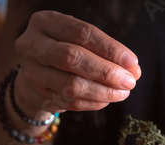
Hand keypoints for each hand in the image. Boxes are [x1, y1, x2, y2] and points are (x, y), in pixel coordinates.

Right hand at [13, 10, 141, 113]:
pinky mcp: (36, 95)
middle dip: (106, 72)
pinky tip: (107, 100)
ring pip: (71, 84)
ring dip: (102, 91)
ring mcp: (31, 71)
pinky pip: (70, 102)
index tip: (132, 62)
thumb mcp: (78, 40)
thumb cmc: (63, 50)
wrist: (34, 72)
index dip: (110, 48)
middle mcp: (32, 44)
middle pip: (73, 58)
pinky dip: (93, 102)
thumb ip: (103, 51)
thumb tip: (133, 69)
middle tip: (129, 81)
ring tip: (122, 93)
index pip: (82, 33)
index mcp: (45, 22)